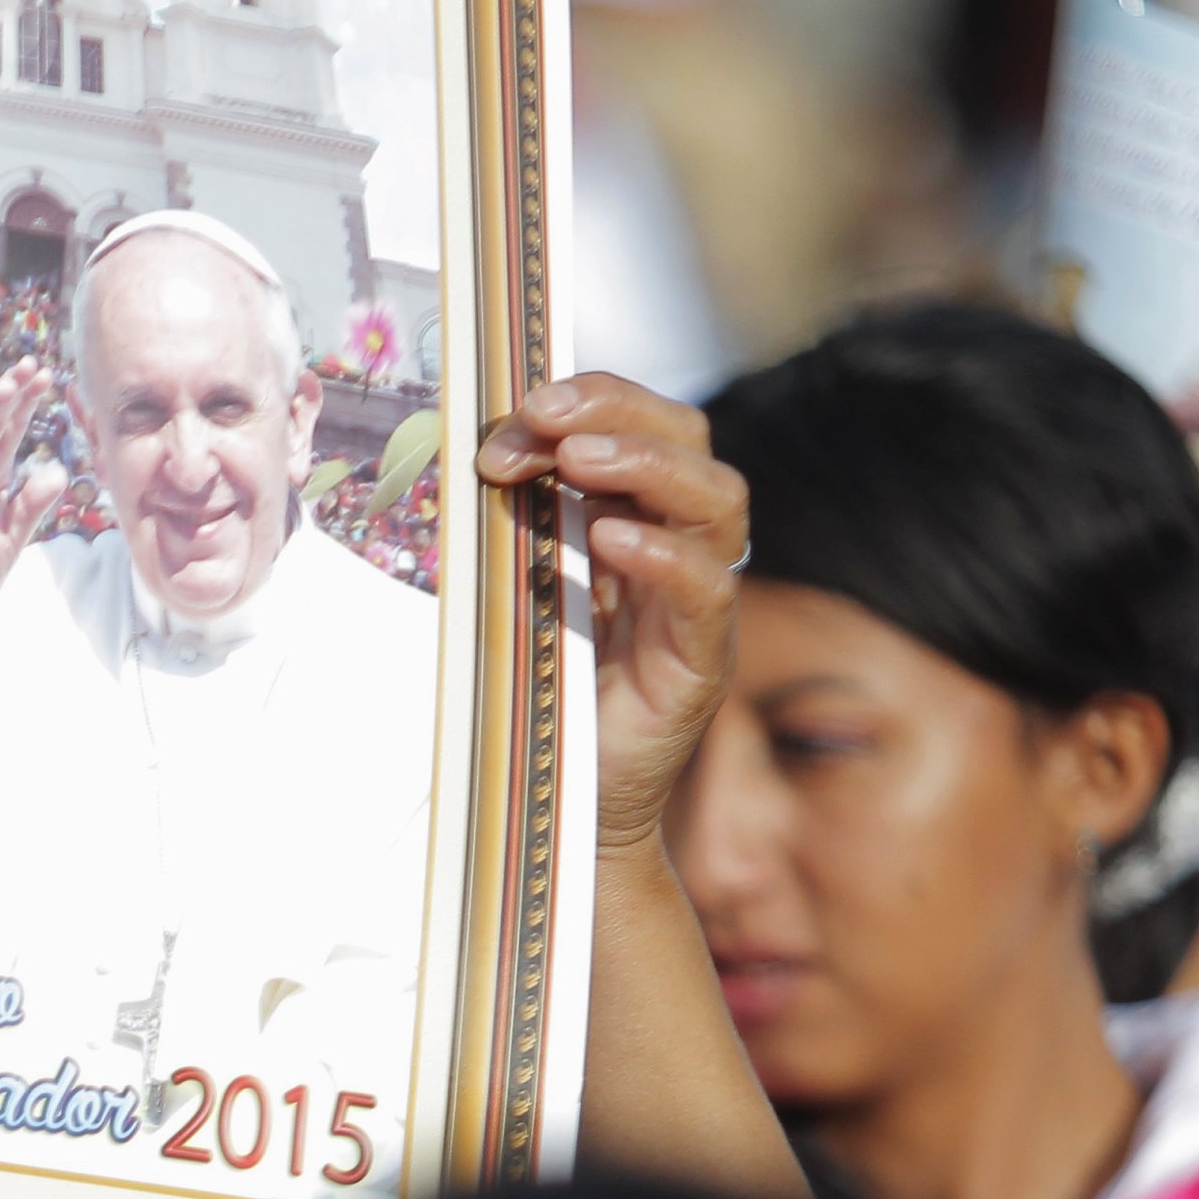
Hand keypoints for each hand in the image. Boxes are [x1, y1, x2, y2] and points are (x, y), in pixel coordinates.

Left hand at [476, 375, 748, 858]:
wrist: (550, 799)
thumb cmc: (530, 690)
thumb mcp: (511, 587)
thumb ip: (514, 523)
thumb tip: (481, 446)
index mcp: (634, 520)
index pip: (645, 427)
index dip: (595, 399)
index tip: (522, 403)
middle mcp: (678, 551)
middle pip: (691, 444)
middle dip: (619, 412)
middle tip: (546, 413)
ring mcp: (696, 606)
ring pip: (717, 501)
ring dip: (644, 464)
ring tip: (576, 459)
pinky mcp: (699, 664)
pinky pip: (704, 590)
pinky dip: (661, 554)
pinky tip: (609, 537)